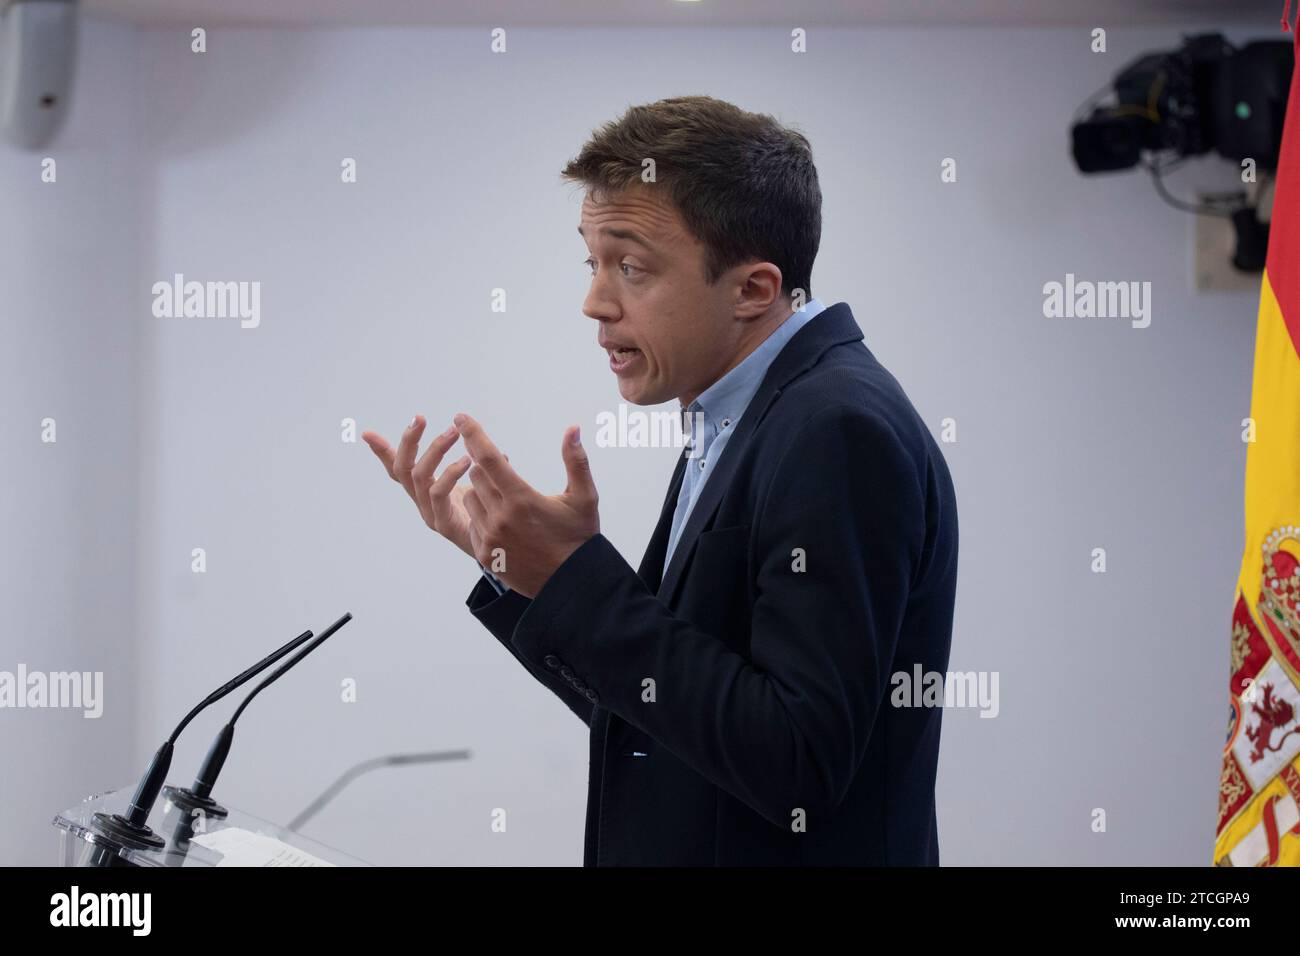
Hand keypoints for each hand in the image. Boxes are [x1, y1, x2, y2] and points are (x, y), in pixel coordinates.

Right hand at [361, 414, 476, 558]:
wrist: (500, 548)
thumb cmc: (486, 512)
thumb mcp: (476, 481)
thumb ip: (474, 461)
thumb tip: (474, 433)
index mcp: (424, 491)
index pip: (398, 469)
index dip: (382, 452)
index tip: (367, 433)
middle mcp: (422, 502)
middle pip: (402, 469)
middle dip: (408, 441)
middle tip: (420, 418)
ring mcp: (430, 514)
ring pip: (419, 477)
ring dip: (435, 449)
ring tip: (454, 431)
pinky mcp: (444, 524)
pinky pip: (438, 494)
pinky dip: (450, 473)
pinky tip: (467, 460)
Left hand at [455, 413, 599, 597]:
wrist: (569, 582)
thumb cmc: (578, 537)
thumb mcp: (583, 497)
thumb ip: (576, 461)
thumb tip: (573, 429)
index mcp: (522, 498)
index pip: (489, 457)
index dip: (473, 434)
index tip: (462, 416)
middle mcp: (501, 516)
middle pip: (476, 475)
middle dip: (486, 468)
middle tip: (506, 475)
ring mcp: (490, 536)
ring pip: (470, 499)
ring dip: (482, 493)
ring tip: (506, 502)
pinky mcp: (483, 553)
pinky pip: (472, 523)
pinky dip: (483, 517)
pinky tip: (504, 525)